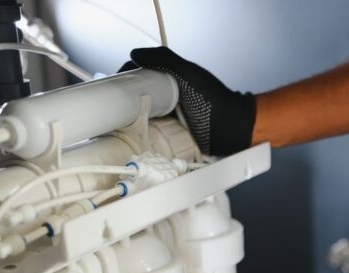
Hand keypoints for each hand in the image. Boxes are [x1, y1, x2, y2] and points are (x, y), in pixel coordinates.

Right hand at [125, 47, 255, 155]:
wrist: (233, 128)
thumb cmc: (216, 100)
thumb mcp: (188, 73)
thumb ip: (164, 59)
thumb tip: (135, 54)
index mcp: (170, 82)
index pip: (139, 78)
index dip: (126, 82)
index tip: (114, 88)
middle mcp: (168, 100)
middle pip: (138, 101)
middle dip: (127, 106)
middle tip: (118, 112)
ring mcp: (171, 120)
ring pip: (143, 122)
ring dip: (134, 125)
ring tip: (126, 128)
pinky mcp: (174, 139)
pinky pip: (155, 139)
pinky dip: (147, 140)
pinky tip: (139, 141)